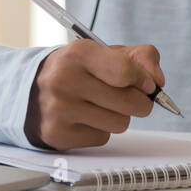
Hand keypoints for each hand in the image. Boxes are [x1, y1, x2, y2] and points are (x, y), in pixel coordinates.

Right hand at [24, 41, 164, 150]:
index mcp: (79, 54)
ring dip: (119, 116)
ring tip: (102, 105)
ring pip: (120, 124)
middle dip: (139, 102)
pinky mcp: (58, 135)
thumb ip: (140, 58)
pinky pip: (102, 138)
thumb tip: (158, 82)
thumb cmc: (77, 70)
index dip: (144, 80)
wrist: (31, 90)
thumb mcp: (105, 52)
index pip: (126, 71)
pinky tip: (85, 117)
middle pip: (130, 103)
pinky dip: (100, 129)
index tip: (147, 84)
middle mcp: (65, 80)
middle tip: (131, 97)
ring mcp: (59, 109)